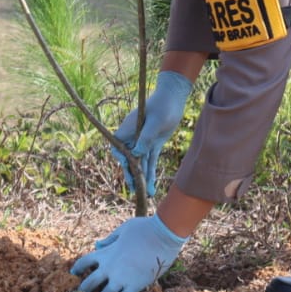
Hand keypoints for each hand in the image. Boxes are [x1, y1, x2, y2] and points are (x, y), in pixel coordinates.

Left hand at [70, 215, 187, 291]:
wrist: (163, 236)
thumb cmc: (143, 229)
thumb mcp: (123, 229)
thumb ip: (110, 239)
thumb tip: (98, 245)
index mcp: (105, 253)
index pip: (84, 262)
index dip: (77, 268)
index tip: (74, 272)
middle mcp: (110, 268)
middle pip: (89, 284)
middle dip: (83, 290)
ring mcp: (122, 279)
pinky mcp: (135, 286)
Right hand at [113, 70, 192, 196]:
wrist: (173, 97)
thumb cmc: (163, 105)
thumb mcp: (156, 121)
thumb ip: (146, 138)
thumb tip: (136, 155)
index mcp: (127, 130)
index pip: (117, 148)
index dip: (120, 158)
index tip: (128, 164)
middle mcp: (133, 137)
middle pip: (128, 159)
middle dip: (132, 174)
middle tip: (134, 189)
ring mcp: (143, 141)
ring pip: (140, 163)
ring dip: (142, 178)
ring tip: (145, 194)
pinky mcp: (153, 144)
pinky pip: (150, 161)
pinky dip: (150, 173)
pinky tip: (151, 186)